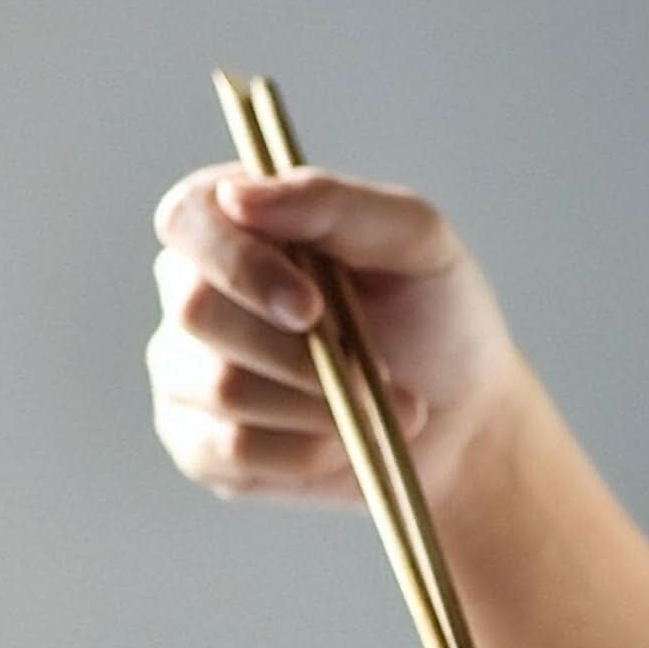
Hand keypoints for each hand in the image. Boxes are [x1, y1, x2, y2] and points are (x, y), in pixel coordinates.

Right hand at [147, 164, 525, 507]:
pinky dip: (304, 452)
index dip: (240, 264)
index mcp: (236, 223)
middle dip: (298, 352)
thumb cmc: (436, 318)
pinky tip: (342, 442)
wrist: (461, 422)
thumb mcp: (416, 243)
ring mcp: (187, 373)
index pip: (187, 218)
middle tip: (376, 372)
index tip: (311, 309)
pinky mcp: (201, 447)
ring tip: (377, 407)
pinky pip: (231, 450)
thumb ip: (334, 204)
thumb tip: (237, 195)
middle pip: (196, 310)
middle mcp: (194, 291)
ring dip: (318, 405)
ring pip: (222, 388)